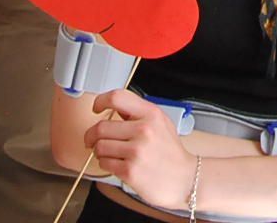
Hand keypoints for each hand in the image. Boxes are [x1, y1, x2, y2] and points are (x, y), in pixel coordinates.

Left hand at [87, 89, 197, 209]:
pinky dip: (105, 163)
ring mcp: (136, 151)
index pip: (117, 97)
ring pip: (99, 146)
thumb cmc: (171, 153)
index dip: (100, 101)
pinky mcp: (130, 171)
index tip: (97, 108)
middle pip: (101, 126)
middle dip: (92, 135)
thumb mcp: (161, 123)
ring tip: (109, 153)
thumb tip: (113, 107)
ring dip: (99, 151)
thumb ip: (138, 113)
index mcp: (151, 114)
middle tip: (93, 140)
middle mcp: (144, 130)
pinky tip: (116, 163)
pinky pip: (104, 162)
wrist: (185, 179)